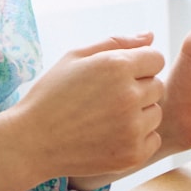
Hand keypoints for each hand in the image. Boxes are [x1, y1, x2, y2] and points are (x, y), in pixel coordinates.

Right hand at [8, 33, 165, 183]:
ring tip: (107, 117)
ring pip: (156, 112)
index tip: (117, 75)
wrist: (32, 141)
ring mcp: (132, 128)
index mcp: (116, 66)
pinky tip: (110, 136)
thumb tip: (150, 36)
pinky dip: (138, 138)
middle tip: (107, 98)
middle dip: (139, 88)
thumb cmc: (52, 94)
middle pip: (157, 85)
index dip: (138, 64)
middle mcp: (129, 95)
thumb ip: (116, 42)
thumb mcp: (76, 57)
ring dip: (140, 113)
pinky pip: (153, 138)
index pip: (155, 58)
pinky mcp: (133, 155)